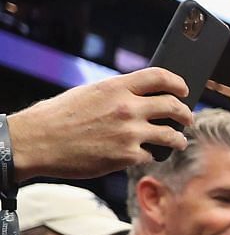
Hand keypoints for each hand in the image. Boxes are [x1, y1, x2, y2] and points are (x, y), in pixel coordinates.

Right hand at [7, 70, 192, 179]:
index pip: (160, 77)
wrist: (38, 141)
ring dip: (178, 139)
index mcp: (116, 87)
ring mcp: (130, 133)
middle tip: (187, 118)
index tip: (184, 89)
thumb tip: (142, 97)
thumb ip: (117, 94)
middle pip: (174, 106)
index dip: (178, 83)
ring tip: (178, 140)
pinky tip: (147, 154)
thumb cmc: (59, 117)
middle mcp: (127, 107)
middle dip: (186, 113)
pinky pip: (152, 155)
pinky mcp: (127, 156)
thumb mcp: (89, 93)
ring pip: (172, 135)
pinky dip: (151, 155)